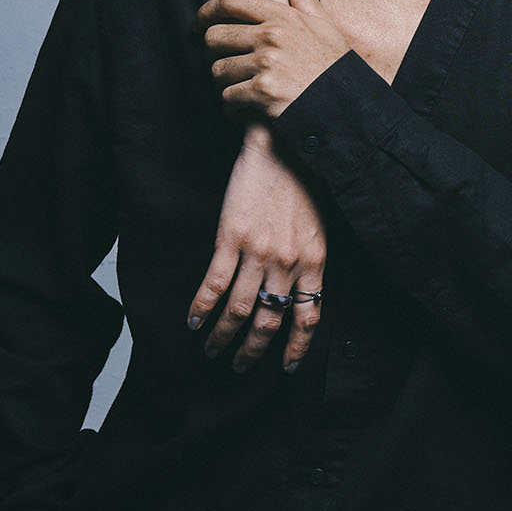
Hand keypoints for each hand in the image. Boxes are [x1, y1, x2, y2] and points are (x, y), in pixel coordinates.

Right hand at [187, 121, 327, 373]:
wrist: (283, 142)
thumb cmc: (304, 182)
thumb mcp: (319, 227)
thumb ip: (308, 261)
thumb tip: (297, 293)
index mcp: (316, 260)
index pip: (309, 316)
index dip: (296, 346)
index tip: (286, 368)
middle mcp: (288, 262)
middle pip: (271, 321)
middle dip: (253, 351)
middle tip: (238, 366)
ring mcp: (259, 251)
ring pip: (240, 310)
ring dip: (223, 337)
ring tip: (211, 351)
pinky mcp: (231, 237)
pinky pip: (214, 284)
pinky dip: (201, 308)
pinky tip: (192, 322)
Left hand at [199, 0, 351, 119]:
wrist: (349, 105)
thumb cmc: (334, 66)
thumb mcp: (323, 24)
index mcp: (283, 17)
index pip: (231, 0)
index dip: (206, 11)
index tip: (199, 25)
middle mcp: (272, 36)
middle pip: (214, 36)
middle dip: (212, 54)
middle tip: (223, 66)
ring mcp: (267, 64)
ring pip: (217, 71)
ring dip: (223, 85)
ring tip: (238, 91)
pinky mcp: (263, 92)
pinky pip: (227, 98)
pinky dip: (232, 109)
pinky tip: (244, 111)